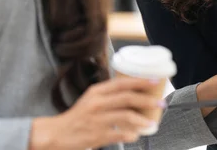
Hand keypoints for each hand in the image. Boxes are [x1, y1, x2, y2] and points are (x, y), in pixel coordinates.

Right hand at [28, 77, 164, 149]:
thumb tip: (135, 94)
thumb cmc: (78, 116)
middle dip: (147, 100)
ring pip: (125, 116)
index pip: (122, 83)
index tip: (155, 82)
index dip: (140, 82)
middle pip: (127, 98)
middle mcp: (97, 103)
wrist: (57, 134)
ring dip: (142, 120)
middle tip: (160, 103)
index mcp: (97, 91)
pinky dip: (130, 134)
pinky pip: (118, 133)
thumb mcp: (92, 99)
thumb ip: (110, 96)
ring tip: (151, 123)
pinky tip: (136, 135)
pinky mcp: (96, 135)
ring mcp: (96, 119)